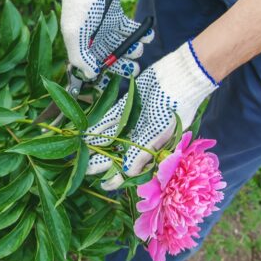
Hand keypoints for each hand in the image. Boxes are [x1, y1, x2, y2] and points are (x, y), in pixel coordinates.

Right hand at [60, 0, 153, 82]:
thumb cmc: (80, 4)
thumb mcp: (75, 33)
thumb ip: (80, 56)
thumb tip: (90, 74)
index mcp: (79, 45)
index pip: (91, 67)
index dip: (102, 76)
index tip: (114, 82)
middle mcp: (92, 39)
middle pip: (109, 58)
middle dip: (123, 66)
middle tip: (135, 70)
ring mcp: (105, 27)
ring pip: (122, 45)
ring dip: (133, 50)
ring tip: (139, 49)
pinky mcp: (117, 16)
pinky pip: (130, 30)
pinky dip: (140, 34)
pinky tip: (147, 35)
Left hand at [85, 40, 219, 189]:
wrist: (179, 75)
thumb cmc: (175, 106)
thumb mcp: (159, 132)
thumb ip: (141, 152)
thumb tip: (128, 173)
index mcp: (154, 147)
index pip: (134, 167)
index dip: (119, 178)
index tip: (105, 185)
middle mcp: (142, 136)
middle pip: (119, 153)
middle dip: (102, 163)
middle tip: (84, 170)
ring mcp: (134, 121)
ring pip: (112, 137)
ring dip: (98, 145)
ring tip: (81, 153)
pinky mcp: (128, 106)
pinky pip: (111, 119)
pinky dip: (100, 127)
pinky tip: (88, 133)